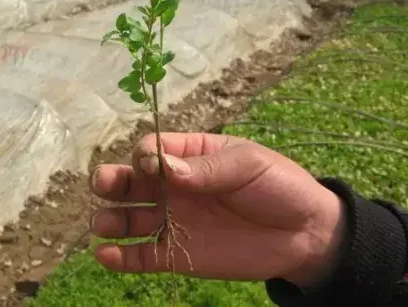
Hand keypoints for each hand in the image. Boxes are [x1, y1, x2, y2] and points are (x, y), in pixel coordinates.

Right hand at [89, 132, 346, 288]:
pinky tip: (106, 255)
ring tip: (103, 223)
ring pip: (130, 219)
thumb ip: (206, 167)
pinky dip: (121, 257)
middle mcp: (177, 187)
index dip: (147, 156)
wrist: (304, 233)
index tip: (152, 166)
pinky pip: (143, 256)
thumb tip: (164, 166)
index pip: (154, 150)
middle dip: (114, 181)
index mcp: (193, 156)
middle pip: (133, 182)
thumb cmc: (279, 186)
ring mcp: (176, 221)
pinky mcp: (179, 254)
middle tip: (103, 184)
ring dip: (111, 219)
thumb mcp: (248, 164)